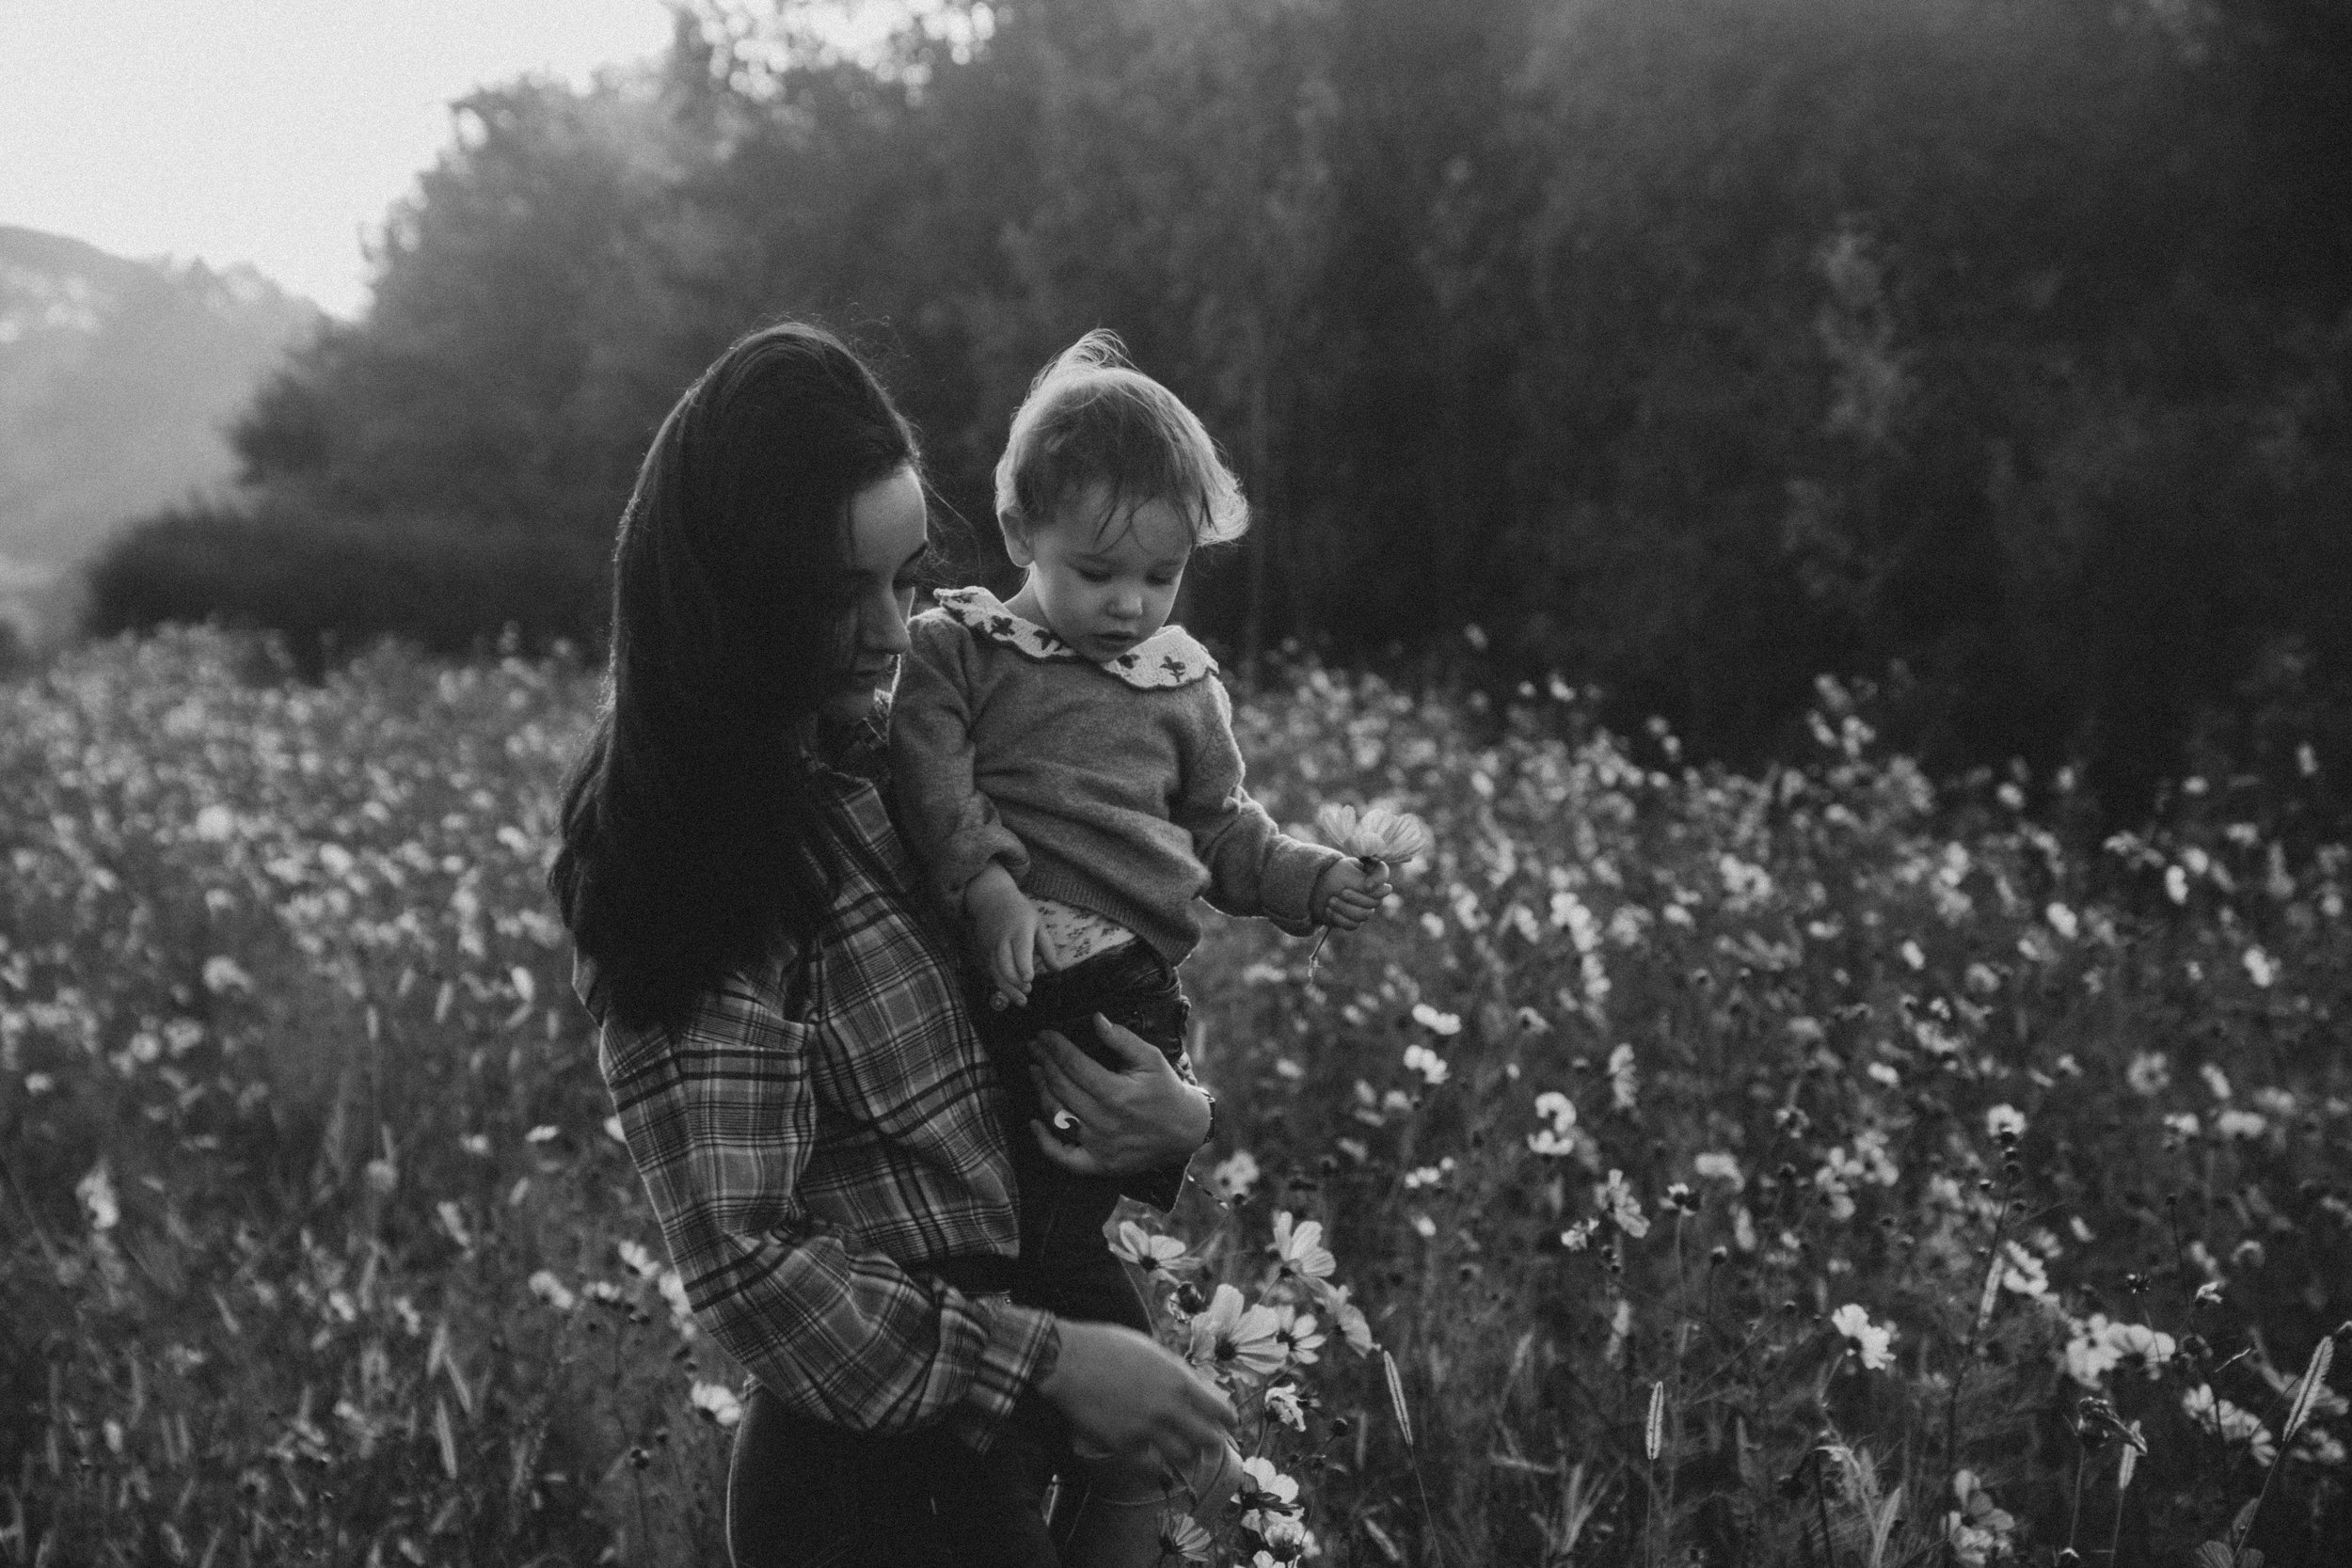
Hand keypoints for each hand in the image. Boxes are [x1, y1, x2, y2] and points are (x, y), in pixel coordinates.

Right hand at [963, 863, 1056, 1005]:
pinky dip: (1000, 983)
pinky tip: (1010, 991)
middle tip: (1028, 990)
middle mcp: (1001, 940)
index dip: (1023, 966)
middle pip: (1004, 966)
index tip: (1029, 979)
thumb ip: (1047, 948)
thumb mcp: (1037, 924)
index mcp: (1019, 931)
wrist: (991, 898)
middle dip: (1015, 982)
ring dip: (1007, 988)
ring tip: (1021, 999)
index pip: (1019, 950)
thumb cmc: (1019, 911)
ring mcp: (990, 947)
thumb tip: (1057, 970)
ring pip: (995, 972)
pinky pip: (990, 971)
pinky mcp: (983, 952)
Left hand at [1027, 1015, 1211, 1175]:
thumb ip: (1122, 1039)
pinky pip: (1063, 1157)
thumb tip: (1096, 1019)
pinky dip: (1044, 1142)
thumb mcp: (1150, 1058)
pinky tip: (1034, 1123)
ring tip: (1035, 1071)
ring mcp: (1099, 1145)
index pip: (1074, 1065)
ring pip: (1057, 1116)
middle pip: (1061, 1087)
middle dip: (1044, 1063)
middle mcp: (1105, 1121)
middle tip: (1034, 1047)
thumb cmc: (1165, 1089)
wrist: (1184, 1130)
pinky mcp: (1098, 1164)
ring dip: (1041, 1091)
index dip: (1055, 1047)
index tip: (1044, 1034)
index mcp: (1117, 1093)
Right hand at [1036, 1320, 1235, 1478]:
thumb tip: (1199, 1389)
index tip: (1227, 1426)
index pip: (1221, 1411)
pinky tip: (1154, 1463)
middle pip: (1208, 1440)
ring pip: (1184, 1457)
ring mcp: (1146, 1428)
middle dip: (1211, 1443)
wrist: (1066, 1360)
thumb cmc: (1107, 1346)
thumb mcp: (1152, 1350)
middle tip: (1207, 1444)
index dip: (1228, 1421)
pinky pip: (1152, 1469)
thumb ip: (1177, 1372)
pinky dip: (1157, 1468)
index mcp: (1178, 1380)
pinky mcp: (1123, 1444)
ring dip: (1184, 1455)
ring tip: (1179, 1451)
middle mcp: (1168, 1407)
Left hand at [1311, 857, 1389, 931]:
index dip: (1379, 882)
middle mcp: (1371, 891)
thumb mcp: (1346, 873)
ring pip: (1364, 915)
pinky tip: (1328, 911)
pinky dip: (1339, 919)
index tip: (1366, 886)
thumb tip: (1388, 890)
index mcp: (1370, 873)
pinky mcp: (1354, 920)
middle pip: (1375, 901)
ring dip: (1345, 909)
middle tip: (1339, 892)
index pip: (1383, 875)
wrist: (1311, 888)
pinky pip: (1354, 925)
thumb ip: (1367, 881)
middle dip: (1356, 898)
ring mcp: (1364, 907)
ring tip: (1330, 902)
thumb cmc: (1330, 876)